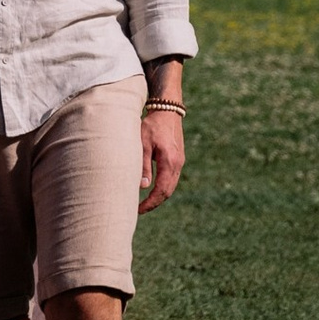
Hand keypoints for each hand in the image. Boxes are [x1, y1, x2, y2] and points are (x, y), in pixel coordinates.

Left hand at [138, 85, 184, 209]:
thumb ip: (143, 165)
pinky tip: (152, 188)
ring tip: (144, 202)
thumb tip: (143, 187)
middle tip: (140, 209)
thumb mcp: (143, 144)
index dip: (150, 203)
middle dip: (154, 202)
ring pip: (171, 186)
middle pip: (168, 192)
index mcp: (169, 162)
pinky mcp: (178, 158)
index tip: (138, 210)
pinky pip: (172, 178)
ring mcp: (179, 161)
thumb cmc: (152, 125)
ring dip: (159, 196)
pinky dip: (163, 187)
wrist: (167, 109)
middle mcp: (177, 164)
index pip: (161, 190)